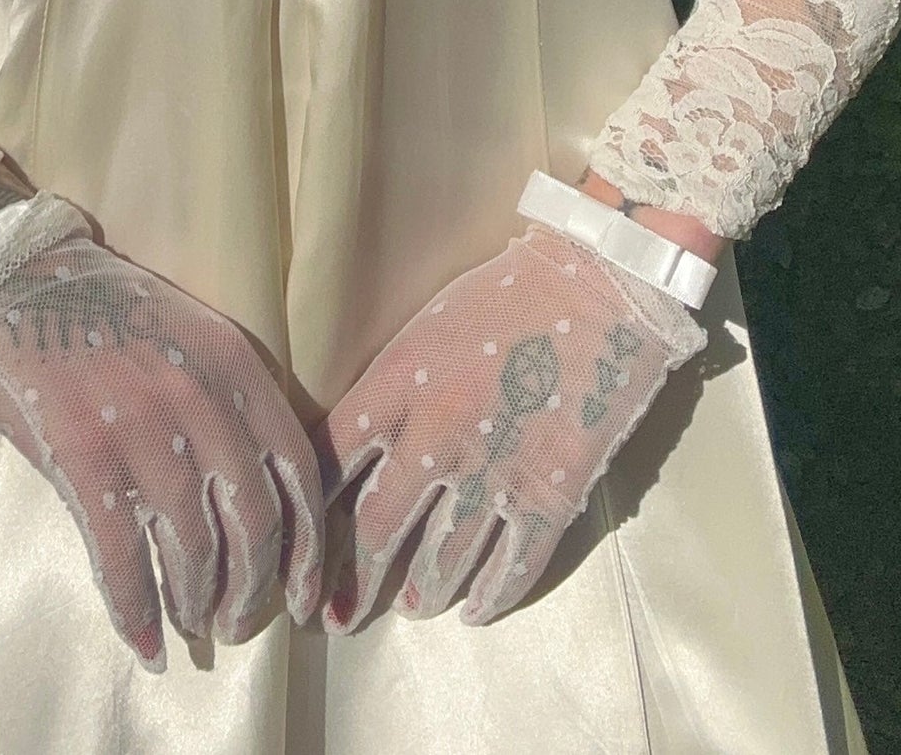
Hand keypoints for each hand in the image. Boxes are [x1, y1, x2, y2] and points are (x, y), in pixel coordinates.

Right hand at [0, 198, 323, 669]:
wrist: (17, 281)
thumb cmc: (106, 315)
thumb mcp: (191, 337)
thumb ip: (229, 403)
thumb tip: (256, 501)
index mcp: (234, 367)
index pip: (296, 474)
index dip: (306, 548)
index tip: (303, 596)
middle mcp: (199, 399)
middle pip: (253, 524)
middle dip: (252, 591)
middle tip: (237, 623)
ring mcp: (141, 429)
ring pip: (194, 550)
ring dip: (196, 604)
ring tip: (193, 627)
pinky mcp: (84, 457)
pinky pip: (122, 559)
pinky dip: (136, 613)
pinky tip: (143, 644)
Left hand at [315, 220, 705, 632]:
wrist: (599, 286)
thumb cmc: (508, 294)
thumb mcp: (427, 327)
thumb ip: (393, 387)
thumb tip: (369, 447)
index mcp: (398, 384)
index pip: (330, 460)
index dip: (310, 510)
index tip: (301, 542)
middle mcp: (436, 436)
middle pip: (377, 530)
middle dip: (355, 582)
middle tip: (340, 614)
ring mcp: (495, 471)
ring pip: (440, 561)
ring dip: (422, 593)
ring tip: (413, 606)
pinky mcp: (551, 493)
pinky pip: (511, 566)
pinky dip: (490, 597)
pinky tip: (474, 612)